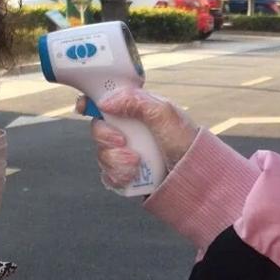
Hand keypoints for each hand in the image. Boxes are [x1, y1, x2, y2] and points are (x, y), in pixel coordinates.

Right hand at [84, 89, 198, 192]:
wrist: (195, 179)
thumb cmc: (186, 143)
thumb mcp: (166, 115)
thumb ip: (137, 103)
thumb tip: (106, 101)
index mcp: (137, 110)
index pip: (106, 100)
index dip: (90, 102)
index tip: (83, 107)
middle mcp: (129, 130)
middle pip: (98, 129)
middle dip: (106, 138)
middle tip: (123, 143)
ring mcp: (125, 152)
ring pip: (101, 154)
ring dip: (115, 161)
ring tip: (137, 164)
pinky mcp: (125, 174)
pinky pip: (107, 175)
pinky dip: (117, 176)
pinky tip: (133, 176)